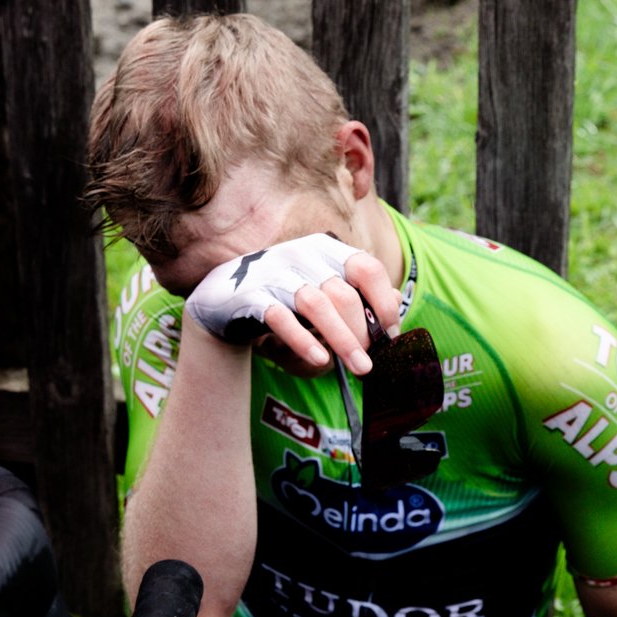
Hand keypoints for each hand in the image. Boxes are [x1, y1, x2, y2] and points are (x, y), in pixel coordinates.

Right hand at [185, 234, 400, 373]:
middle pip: (344, 293)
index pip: (366, 267)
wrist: (221, 298)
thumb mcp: (321, 289)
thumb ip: (356, 295)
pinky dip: (303, 340)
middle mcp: (302, 255)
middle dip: (364, 331)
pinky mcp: (252, 296)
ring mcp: (275, 273)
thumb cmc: (282, 296)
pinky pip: (281, 318)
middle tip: (372, 360)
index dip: (384, 301)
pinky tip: (321, 360)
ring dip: (344, 339)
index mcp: (324, 248)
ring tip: (361, 367)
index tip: (391, 334)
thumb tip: (395, 304)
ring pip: (317, 304)